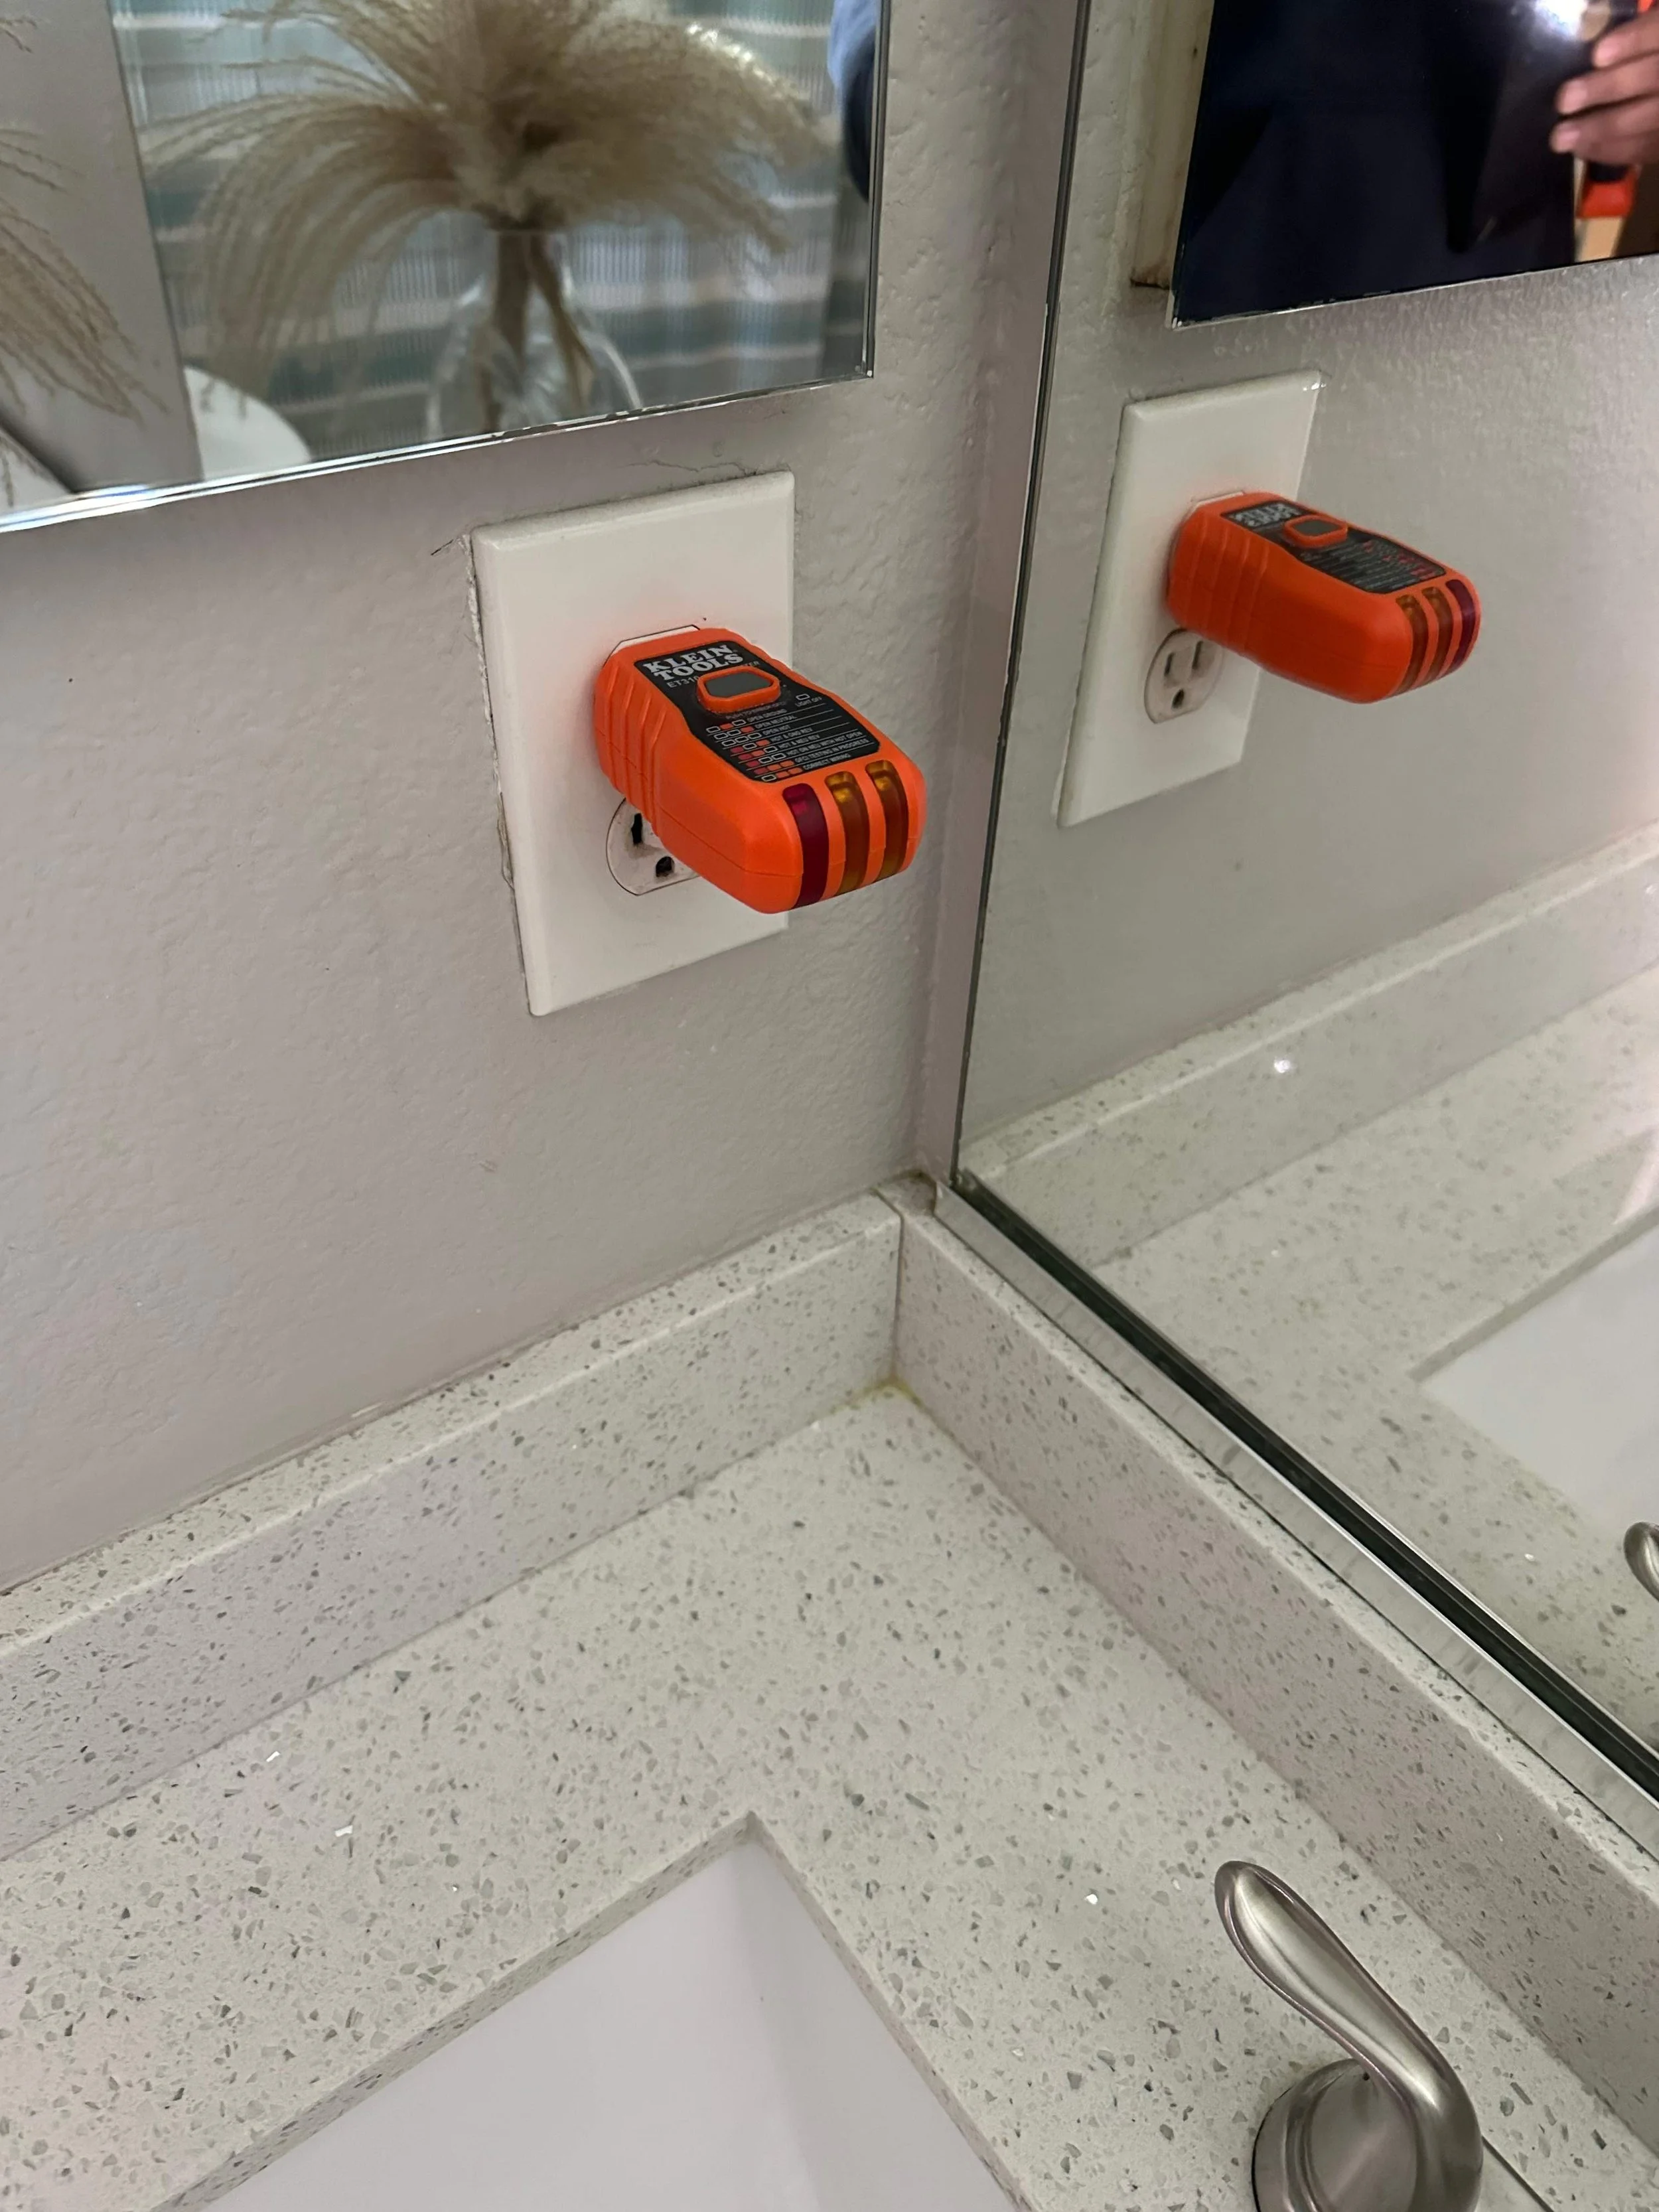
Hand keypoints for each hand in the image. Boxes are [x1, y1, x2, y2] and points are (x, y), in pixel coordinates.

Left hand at [1555, 10, 1658, 165]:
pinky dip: (1610, 150)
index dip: (1634, 41)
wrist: (1656, 89)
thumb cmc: (1646, 54)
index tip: (1597, 54)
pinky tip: (1581, 148)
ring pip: (1648, 120)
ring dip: (1601, 130)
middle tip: (1564, 100)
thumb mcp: (1648, 33)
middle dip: (1607, 88)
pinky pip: (1643, 149)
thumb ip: (1631, 33)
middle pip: (1653, 77)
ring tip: (1560, 137)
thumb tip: (1590, 40)